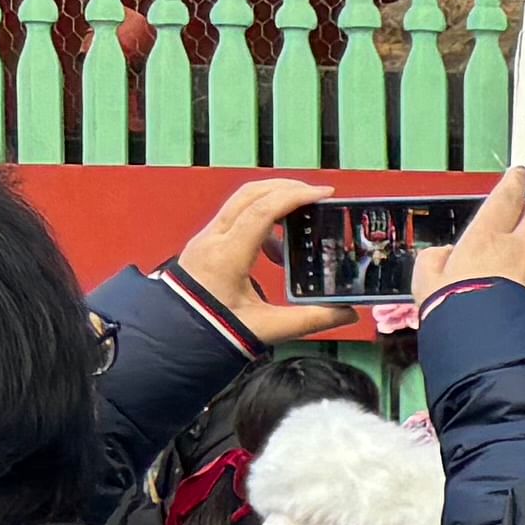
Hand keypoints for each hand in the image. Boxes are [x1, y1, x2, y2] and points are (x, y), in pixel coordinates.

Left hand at [172, 177, 359, 345]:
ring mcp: (206, 238)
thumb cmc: (216, 331)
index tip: (325, 194)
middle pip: (250, 193)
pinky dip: (262, 216)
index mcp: (227, 256)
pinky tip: (277, 247)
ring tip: (302, 218)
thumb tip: (349, 312)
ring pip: (241, 200)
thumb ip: (312, 320)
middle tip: (317, 195)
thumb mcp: (268, 328)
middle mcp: (213, 239)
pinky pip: (236, 215)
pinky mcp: (206, 242)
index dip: (296, 197)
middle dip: (287, 187)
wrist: (175, 336)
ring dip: (274, 199)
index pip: (262, 211)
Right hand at [412, 166, 524, 309]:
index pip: (507, 197)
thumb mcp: (426, 283)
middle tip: (523, 217)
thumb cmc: (453, 316)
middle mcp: (519, 252)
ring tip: (523, 266)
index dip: (514, 182)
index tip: (518, 174)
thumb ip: (433, 261)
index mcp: (486, 239)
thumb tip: (442, 255)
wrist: (487, 354)